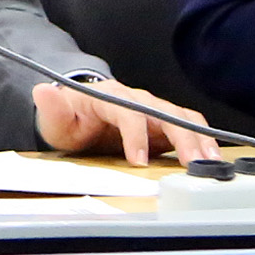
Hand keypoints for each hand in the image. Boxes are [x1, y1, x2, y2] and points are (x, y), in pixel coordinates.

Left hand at [30, 78, 219, 167]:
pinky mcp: (165, 121)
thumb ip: (52, 108)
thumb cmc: (70, 118)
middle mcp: (138, 99)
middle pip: (165, 114)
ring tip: (211, 162)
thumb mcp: (56, 118)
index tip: (139, 161)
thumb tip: (42, 91)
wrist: (81, 112)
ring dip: (199, 138)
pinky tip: (212, 159)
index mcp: (111, 97)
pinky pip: (189, 126)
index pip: (128, 113)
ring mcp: (154, 109)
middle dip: (182, 137)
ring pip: (183, 118)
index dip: (135, 136)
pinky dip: (202, 140)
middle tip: (193, 163)